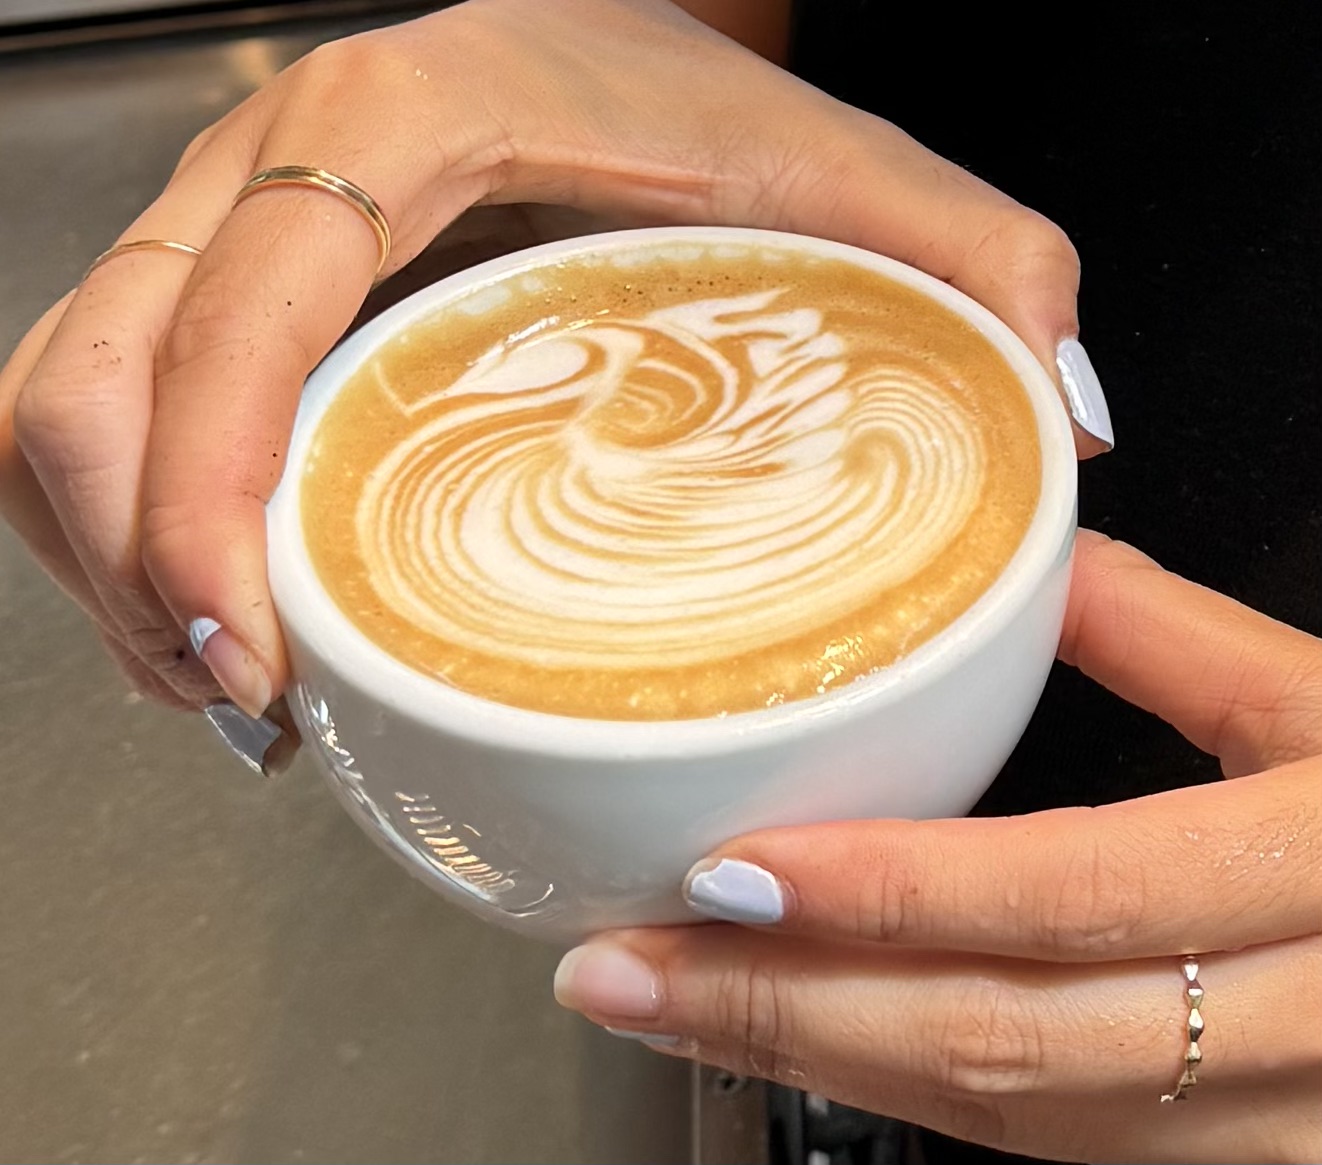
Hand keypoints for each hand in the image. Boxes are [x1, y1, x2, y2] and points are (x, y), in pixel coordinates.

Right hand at [0, 0, 1094, 717]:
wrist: (599, 18)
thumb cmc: (685, 77)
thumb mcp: (826, 152)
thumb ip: (960, 255)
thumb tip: (1057, 408)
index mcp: (391, 124)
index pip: (230, 322)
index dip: (203, 499)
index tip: (265, 649)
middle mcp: (266, 172)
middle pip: (89, 377)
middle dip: (131, 567)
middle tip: (245, 698)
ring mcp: (223, 228)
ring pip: (54, 393)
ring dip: (104, 558)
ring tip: (221, 682)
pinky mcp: (220, 283)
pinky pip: (94, 400)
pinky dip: (118, 520)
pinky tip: (215, 608)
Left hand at [552, 531, 1321, 1162]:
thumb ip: (1183, 635)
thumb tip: (1042, 559)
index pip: (1072, 894)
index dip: (888, 894)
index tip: (720, 866)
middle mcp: (1312, 1019)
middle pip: (1012, 1041)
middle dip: (791, 1015)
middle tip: (625, 975)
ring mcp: (1288, 1121)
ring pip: (1022, 1116)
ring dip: (829, 1065)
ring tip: (679, 1004)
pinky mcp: (1257, 1160)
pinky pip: (1060, 1143)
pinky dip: (919, 1094)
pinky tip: (813, 1038)